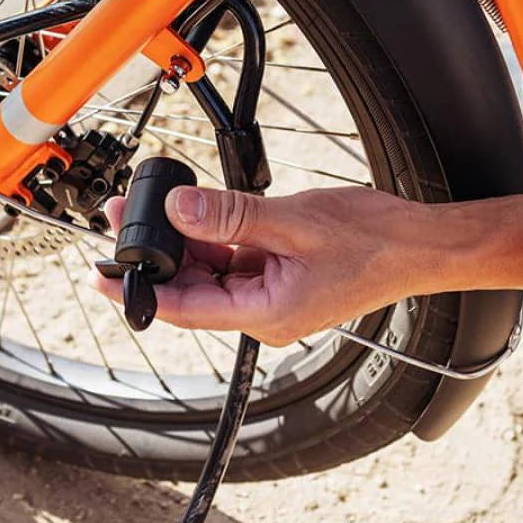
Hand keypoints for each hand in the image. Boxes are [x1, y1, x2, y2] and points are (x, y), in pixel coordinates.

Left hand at [93, 185, 431, 345]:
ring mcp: (269, 297)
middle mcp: (261, 314)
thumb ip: (229, 217)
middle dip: (153, 256)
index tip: (100, 275)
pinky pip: (231, 261)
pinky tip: (195, 213)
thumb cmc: (376, 242)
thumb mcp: (292, 221)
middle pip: (189, 289)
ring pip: (207, 273)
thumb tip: (177, 210)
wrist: (421, 245)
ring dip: (180, 243)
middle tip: (120, 218)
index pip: (182, 308)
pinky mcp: (276, 278)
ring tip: (152, 208)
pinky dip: (211, 239)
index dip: (136, 291)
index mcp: (263, 314)